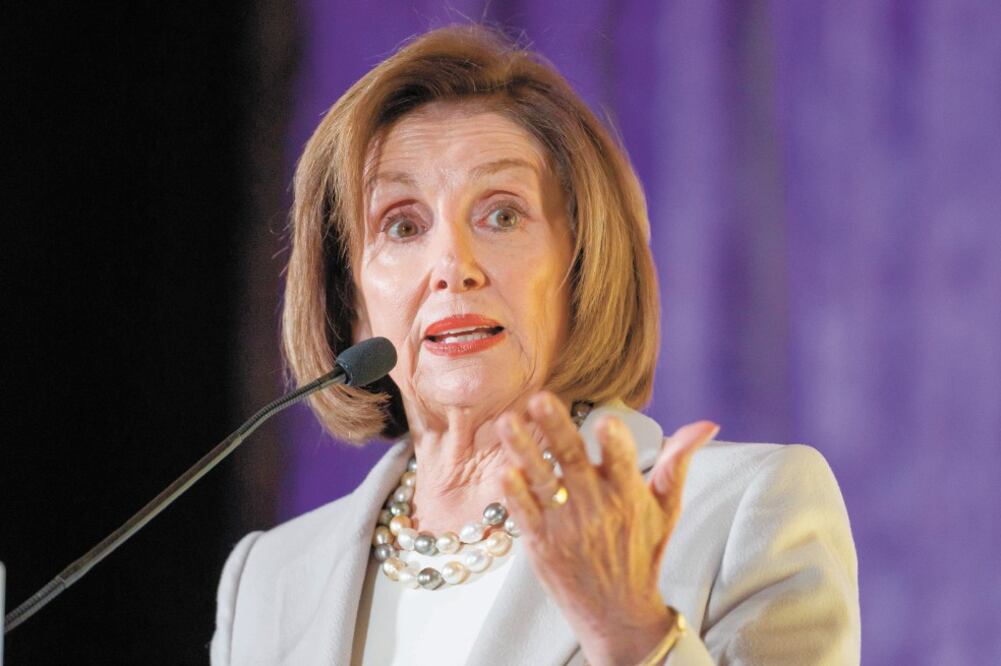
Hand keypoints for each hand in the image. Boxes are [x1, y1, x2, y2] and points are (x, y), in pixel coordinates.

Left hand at [497, 392, 717, 665]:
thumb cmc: (642, 552)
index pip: (622, 462)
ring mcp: (565, 525)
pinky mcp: (540, 543)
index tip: (606, 420)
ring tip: (508, 422)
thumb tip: (707, 424)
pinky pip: (524, 513)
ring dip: (524, 450)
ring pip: (542, 480)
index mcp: (628, 495)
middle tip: (540, 399)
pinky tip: (504, 469)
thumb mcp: (665, 509)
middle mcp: (596, 508)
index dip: (615, 442)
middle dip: (556, 428)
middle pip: (573, 461)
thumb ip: (677, 462)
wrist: (617, 614)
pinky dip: (514, 493)